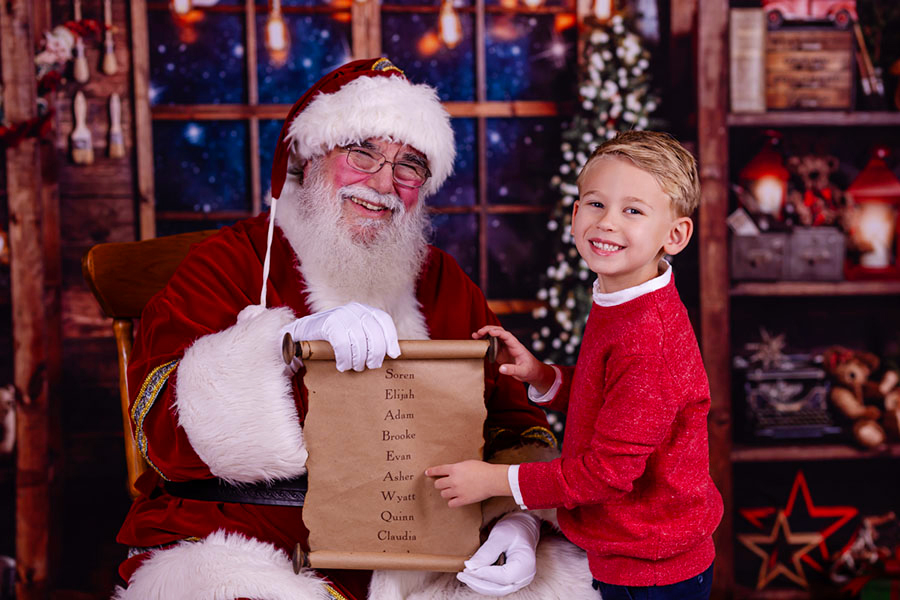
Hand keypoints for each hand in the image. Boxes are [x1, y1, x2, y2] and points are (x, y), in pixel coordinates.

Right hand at [280, 302, 399, 371]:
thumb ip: (369, 340)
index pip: (383, 320)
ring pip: (359, 341)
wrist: (301, 335)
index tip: (394, 355)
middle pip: (374, 333)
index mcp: (363, 310)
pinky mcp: (328, 323)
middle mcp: (354, 309)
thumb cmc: (331, 339)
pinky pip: (343, 344)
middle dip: (375, 353)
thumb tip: (392, 355)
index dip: (391, 338)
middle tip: (371, 366)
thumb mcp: (353, 335)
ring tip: (355, 367)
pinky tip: (342, 365)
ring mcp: (340, 314)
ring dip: (359, 359)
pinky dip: (345, 358)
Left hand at [425, 460, 509, 507]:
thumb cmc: (482, 469)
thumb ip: (458, 468)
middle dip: (440, 484)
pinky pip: (451, 504)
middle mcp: (453, 480)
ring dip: (446, 493)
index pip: (438, 470)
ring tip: (452, 491)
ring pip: (443, 494)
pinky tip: (456, 499)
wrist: (492, 479)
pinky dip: (452, 502)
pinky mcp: (463, 500)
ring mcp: (457, 491)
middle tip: (444, 484)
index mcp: (454, 469)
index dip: (431, 472)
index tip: (427, 473)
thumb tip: (452, 472)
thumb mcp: (468, 463)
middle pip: (438, 484)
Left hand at [456, 512, 539, 595]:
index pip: (504, 577)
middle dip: (479, 583)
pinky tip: (472, 575)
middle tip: (462, 575)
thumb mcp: (500, 535)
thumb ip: (486, 552)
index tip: (467, 569)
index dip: (485, 574)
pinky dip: (483, 582)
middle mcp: (525, 576)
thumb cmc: (514, 529)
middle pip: (500, 588)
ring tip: (464, 575)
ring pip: (497, 589)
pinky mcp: (511, 581)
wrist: (522, 528)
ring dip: (479, 584)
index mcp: (526, 563)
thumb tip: (470, 566)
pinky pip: (496, 586)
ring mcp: (519, 580)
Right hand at [473, 326, 554, 391]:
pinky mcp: (500, 353)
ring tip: (475, 336)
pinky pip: (491, 345)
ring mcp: (504, 348)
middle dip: (488, 330)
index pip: (507, 336)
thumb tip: (501, 369)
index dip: (498, 333)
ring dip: (485, 334)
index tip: (490, 333)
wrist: (532, 372)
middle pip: (499, 332)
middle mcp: (509, 344)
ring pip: (494, 337)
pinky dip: (484, 342)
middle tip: (478, 333)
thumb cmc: (530, 370)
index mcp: (516, 346)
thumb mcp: (523, 372)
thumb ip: (512, 370)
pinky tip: (477, 343)